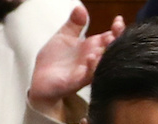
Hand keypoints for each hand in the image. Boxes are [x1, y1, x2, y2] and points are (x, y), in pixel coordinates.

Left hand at [28, 6, 125, 121]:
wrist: (40, 80)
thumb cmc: (54, 60)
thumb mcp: (64, 36)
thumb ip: (73, 24)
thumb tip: (79, 7)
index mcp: (92, 47)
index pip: (110, 37)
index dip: (117, 29)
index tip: (118, 20)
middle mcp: (93, 59)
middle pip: (111, 50)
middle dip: (117, 40)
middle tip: (115, 31)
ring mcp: (87, 71)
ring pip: (103, 63)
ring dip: (107, 53)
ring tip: (108, 40)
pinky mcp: (77, 82)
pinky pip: (88, 75)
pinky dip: (92, 67)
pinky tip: (91, 57)